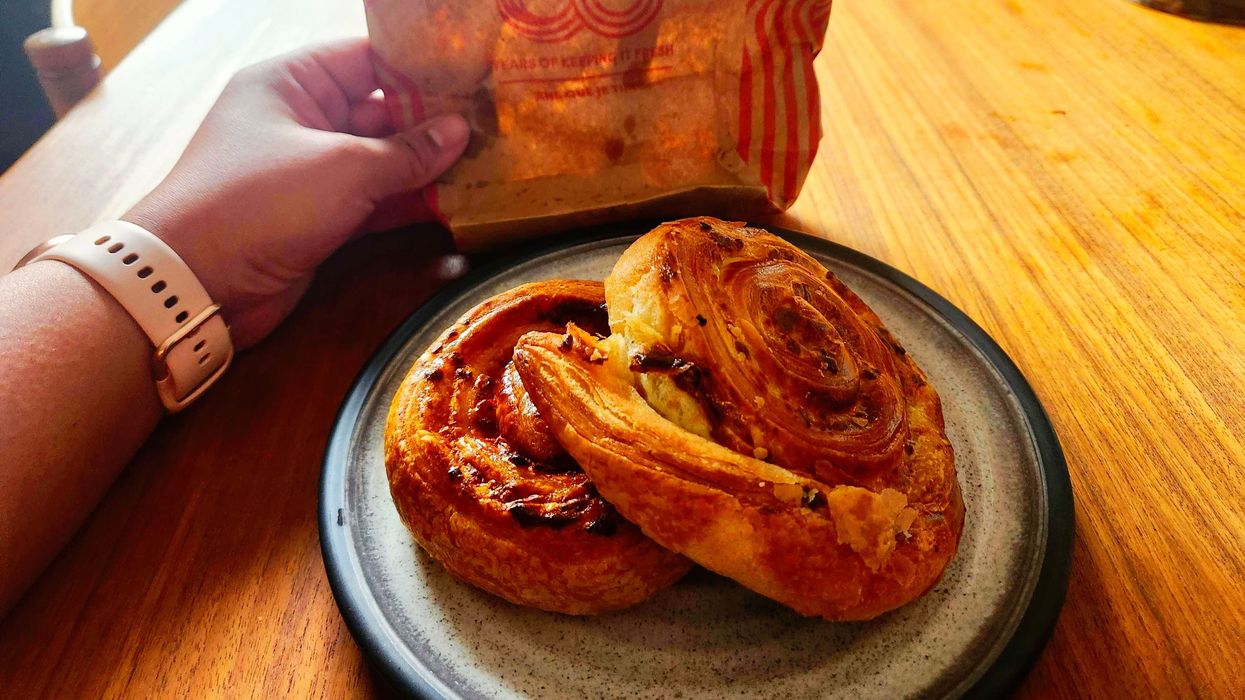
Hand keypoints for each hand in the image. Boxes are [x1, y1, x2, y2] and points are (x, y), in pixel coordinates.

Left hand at [124, 38, 468, 347]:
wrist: (196, 284)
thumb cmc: (260, 201)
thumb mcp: (342, 166)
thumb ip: (407, 151)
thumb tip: (459, 132)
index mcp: (291, 83)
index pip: (366, 60)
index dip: (419, 69)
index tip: (472, 79)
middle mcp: (300, 121)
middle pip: (379, 112)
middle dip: (433, 123)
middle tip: (492, 128)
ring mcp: (309, 173)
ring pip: (381, 162)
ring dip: (426, 168)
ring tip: (486, 167)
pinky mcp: (318, 219)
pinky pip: (373, 202)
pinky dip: (408, 204)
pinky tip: (455, 206)